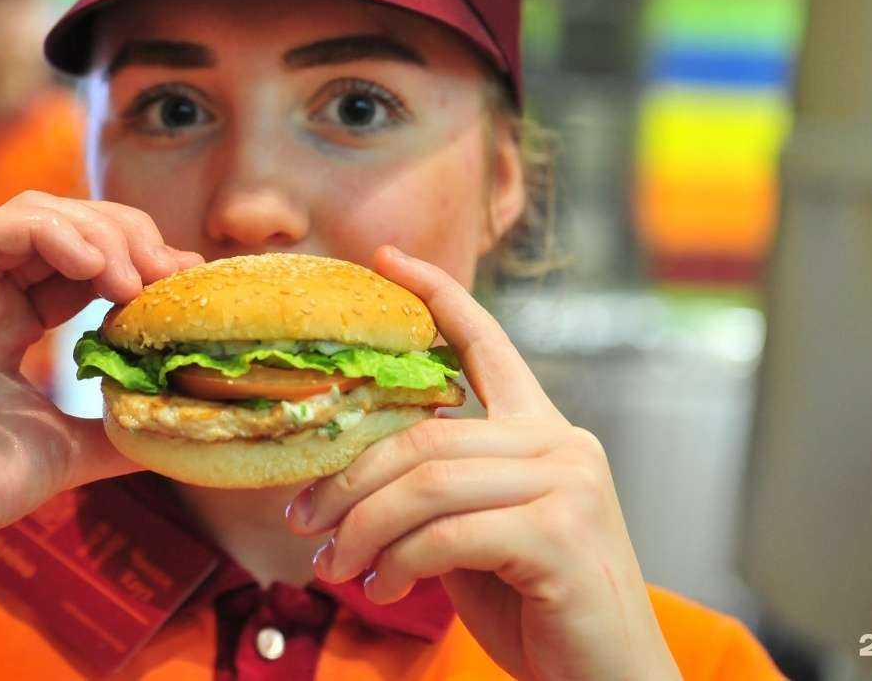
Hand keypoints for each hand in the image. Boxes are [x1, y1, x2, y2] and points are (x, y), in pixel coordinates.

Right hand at [0, 191, 201, 576]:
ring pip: (33, 213)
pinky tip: (92, 265)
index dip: (137, 258)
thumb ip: (115, 430)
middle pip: (67, 223)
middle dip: (127, 236)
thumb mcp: (66, 449)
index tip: (183, 283)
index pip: (83, 258)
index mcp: (13, 317)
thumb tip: (175, 428)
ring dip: (96, 231)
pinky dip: (48, 232)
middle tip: (169, 274)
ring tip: (133, 275)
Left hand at [288, 246, 678, 680]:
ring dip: (362, 529)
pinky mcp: (560, 533)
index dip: (435, 296)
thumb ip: (439, 496)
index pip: (487, 343)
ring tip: (334, 566)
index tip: (384, 259)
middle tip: (302, 521)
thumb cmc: (542, 611)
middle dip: (348, 480)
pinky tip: (386, 589)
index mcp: (545, 433)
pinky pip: (445, 535)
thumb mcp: (480, 538)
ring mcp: (568, 484)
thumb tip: (350, 484)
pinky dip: (400, 564)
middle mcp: (563, 444)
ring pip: (426, 483)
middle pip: (425, 435)